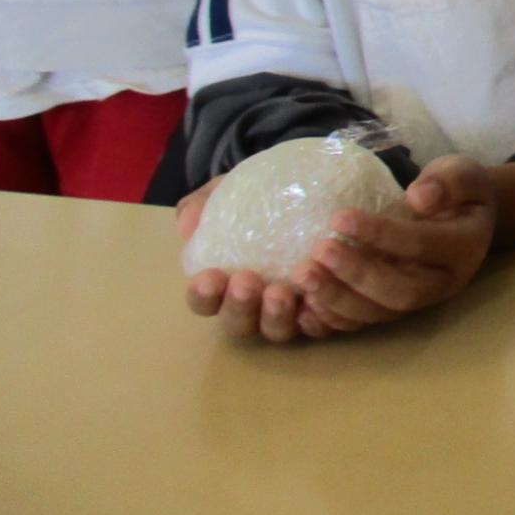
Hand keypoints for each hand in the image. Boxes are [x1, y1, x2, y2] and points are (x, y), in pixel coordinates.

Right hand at [180, 176, 325, 344]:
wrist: (315, 184)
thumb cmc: (262, 196)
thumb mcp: (229, 192)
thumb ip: (202, 204)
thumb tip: (187, 227)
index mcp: (225, 283)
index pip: (204, 301)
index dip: (203, 296)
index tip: (208, 278)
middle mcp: (255, 305)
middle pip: (239, 324)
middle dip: (239, 308)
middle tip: (247, 282)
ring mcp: (290, 310)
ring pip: (278, 330)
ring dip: (277, 315)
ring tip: (282, 291)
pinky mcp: (326, 308)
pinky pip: (323, 323)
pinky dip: (319, 317)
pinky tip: (319, 299)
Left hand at [287, 155, 499, 336]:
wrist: (465, 220)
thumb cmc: (457, 191)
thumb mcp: (462, 174)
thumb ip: (449, 182)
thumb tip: (418, 197)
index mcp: (463, 248)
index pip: (421, 245)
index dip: (381, 234)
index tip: (339, 217)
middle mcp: (444, 283)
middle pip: (401, 293)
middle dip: (357, 275)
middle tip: (318, 251)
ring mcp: (419, 303)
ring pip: (380, 314)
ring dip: (338, 299)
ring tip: (303, 275)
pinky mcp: (395, 311)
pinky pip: (365, 324)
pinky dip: (334, 319)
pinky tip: (305, 304)